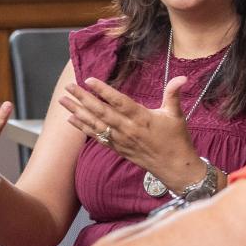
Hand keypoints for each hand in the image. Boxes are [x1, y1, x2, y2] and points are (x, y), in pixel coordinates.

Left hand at [60, 76, 203, 190]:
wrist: (174, 168)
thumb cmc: (176, 139)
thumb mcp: (176, 115)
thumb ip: (173, 94)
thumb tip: (182, 77)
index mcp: (142, 118)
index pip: (119, 102)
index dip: (103, 91)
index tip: (89, 80)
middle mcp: (128, 129)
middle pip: (101, 112)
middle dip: (83, 98)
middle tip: (69, 86)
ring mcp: (121, 140)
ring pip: (95, 124)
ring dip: (78, 112)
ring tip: (63, 101)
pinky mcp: (118, 148)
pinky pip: (97, 137)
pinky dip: (84, 128)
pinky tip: (72, 119)